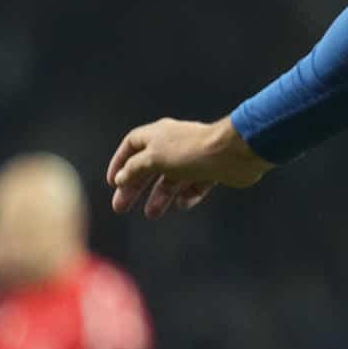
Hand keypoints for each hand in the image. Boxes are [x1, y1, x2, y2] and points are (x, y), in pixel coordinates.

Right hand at [107, 117, 271, 218]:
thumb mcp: (153, 158)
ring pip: (172, 179)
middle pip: (148, 166)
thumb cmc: (191, 151)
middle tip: (120, 208)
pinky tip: (182, 204)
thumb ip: (135, 168)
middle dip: (134, 187)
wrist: (234, 152)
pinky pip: (195, 184)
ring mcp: (194, 157)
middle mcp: (175, 144)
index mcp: (159, 134)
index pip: (132, 145)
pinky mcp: (212, 169)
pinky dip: (187, 195)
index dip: (120, 162)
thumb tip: (122, 177)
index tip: (112, 183)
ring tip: (152, 214)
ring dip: (160, 196)